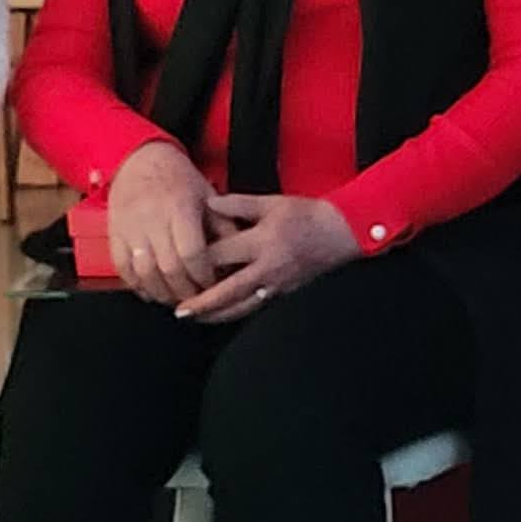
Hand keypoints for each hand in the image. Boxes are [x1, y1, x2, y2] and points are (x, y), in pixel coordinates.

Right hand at [106, 141, 224, 306]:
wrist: (139, 160)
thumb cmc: (177, 178)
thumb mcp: (207, 194)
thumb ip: (222, 225)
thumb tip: (235, 257)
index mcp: (180, 207)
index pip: (193, 252)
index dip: (203, 275)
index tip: (212, 285)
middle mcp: (153, 218)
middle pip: (169, 267)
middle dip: (185, 290)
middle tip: (196, 300)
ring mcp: (130, 228)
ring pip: (144, 272)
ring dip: (161, 293)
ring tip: (176, 299)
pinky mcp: (114, 234)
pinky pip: (122, 268)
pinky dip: (137, 285)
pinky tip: (151, 292)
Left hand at [178, 195, 361, 322]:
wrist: (342, 232)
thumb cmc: (307, 215)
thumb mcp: (272, 202)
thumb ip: (238, 204)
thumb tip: (208, 203)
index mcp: (263, 241)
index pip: (222, 255)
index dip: (198, 259)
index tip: (178, 261)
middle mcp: (268, 267)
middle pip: (228, 291)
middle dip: (202, 303)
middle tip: (180, 311)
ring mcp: (277, 284)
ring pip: (241, 307)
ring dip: (216, 315)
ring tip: (196, 319)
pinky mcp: (283, 292)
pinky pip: (254, 307)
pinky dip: (235, 313)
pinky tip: (222, 314)